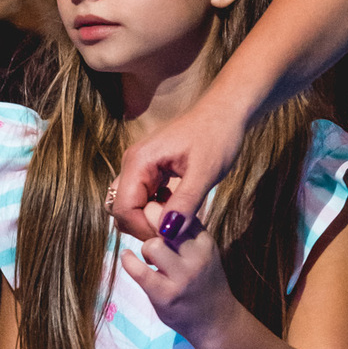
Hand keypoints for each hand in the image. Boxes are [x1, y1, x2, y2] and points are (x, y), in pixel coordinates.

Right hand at [112, 85, 248, 241]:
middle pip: (122, 210)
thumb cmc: (217, 136)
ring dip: (150, 219)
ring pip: (131, 206)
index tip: (171, 236)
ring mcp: (139, 167)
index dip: (143, 229)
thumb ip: (185, 203)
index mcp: (139, 161)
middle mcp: (132, 163)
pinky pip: (143, 198)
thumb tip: (166, 233)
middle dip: (144, 226)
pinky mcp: (149, 170)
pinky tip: (179, 207)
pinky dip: (156, 210)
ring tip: (179, 219)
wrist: (225, 113)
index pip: (123, 209)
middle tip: (175, 231)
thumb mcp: (205, 172)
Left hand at [121, 200, 238, 344]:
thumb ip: (184, 230)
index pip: (180, 210)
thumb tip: (158, 196)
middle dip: (150, 220)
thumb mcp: (202, 251)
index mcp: (205, 241)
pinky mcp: (166, 295)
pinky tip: (128, 258)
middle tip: (146, 230)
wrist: (216, 322)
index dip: (163, 208)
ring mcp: (182, 277)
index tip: (155, 214)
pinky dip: (128, 261)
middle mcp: (196, 256)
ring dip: (145, 248)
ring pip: (152, 244)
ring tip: (149, 257)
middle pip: (165, 221)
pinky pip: (138, 271)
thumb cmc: (204, 281)